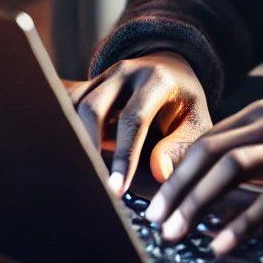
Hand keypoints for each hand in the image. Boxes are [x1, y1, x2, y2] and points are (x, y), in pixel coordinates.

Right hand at [67, 52, 211, 194]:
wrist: (171, 72)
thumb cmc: (184, 106)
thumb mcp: (195, 123)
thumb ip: (181, 147)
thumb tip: (160, 173)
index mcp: (157, 80)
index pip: (134, 119)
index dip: (124, 156)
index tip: (116, 189)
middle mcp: (126, 72)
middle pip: (93, 109)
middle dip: (88, 148)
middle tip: (91, 184)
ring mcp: (103, 76)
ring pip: (74, 109)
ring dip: (75, 143)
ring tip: (83, 175)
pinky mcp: (88, 85)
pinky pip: (67, 109)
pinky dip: (68, 134)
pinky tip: (73, 160)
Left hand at [143, 99, 262, 254]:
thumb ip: (247, 150)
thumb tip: (192, 174)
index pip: (207, 140)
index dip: (175, 173)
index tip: (154, 203)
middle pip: (213, 153)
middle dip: (178, 190)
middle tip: (157, 222)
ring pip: (235, 170)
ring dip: (199, 204)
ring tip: (179, 233)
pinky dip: (242, 223)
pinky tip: (223, 243)